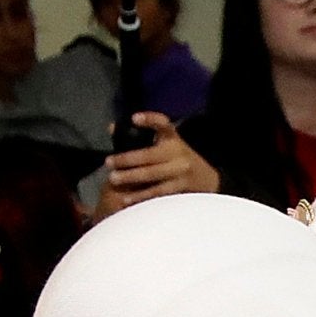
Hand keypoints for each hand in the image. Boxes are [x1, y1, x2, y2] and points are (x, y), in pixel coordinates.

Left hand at [89, 113, 219, 218]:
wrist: (206, 180)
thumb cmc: (177, 159)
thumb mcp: (166, 143)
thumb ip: (141, 136)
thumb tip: (112, 129)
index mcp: (172, 138)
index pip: (162, 124)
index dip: (149, 120)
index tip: (134, 118)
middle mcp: (178, 152)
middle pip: (149, 155)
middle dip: (127, 159)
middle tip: (108, 162)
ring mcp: (180, 171)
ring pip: (152, 175)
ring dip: (131, 177)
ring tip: (114, 179)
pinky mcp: (181, 188)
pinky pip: (158, 192)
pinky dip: (141, 196)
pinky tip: (127, 198)